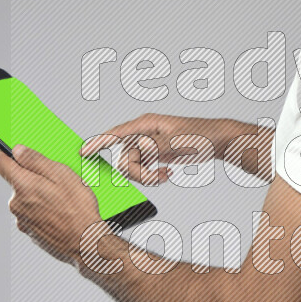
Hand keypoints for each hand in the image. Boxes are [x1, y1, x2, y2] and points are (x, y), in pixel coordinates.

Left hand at [0, 145, 102, 264]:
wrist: (85, 243)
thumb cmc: (78, 209)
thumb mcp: (62, 175)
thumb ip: (36, 160)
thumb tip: (18, 150)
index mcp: (23, 186)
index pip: (1, 163)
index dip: (7, 153)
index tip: (17, 152)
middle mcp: (17, 203)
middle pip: (17, 181)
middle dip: (33, 177)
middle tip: (56, 180)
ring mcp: (22, 220)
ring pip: (26, 199)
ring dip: (39, 196)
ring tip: (63, 201)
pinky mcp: (31, 232)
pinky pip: (33, 214)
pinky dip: (43, 211)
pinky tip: (60, 213)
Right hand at [80, 113, 222, 185]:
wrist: (217, 141)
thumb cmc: (200, 135)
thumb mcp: (177, 142)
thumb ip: (154, 147)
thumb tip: (137, 151)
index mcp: (146, 124)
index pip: (116, 134)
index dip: (98, 142)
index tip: (83, 151)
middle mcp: (144, 134)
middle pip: (125, 158)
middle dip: (138, 173)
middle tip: (158, 177)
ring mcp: (149, 145)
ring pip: (133, 166)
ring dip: (147, 177)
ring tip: (166, 175)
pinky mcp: (155, 154)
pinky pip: (143, 169)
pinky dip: (153, 177)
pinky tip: (167, 174)